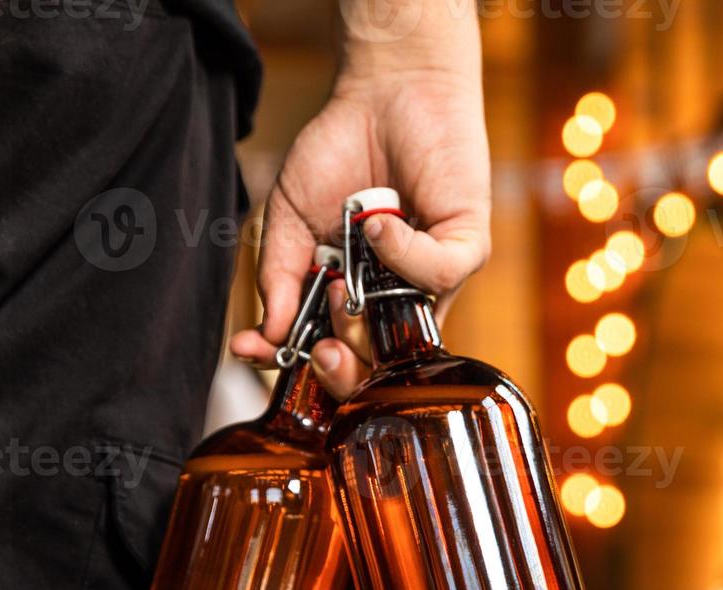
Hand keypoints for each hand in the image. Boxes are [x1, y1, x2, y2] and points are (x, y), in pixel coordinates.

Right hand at [231, 13, 490, 399]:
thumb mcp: (291, 218)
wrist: (383, 90)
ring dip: (365, 317)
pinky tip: (375, 225)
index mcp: (355, 301)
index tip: (256, 353)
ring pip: (408, 333)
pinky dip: (403, 256)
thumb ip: (279, 275)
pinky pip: (439, 275)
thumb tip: (269, 333)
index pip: (336, 354)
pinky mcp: (466, 247)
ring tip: (335, 281)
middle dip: (344, 366)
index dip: (301, 365)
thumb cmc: (339, 154)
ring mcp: (434, 279)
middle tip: (320, 346)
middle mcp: (398, 300)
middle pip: (378, 364)